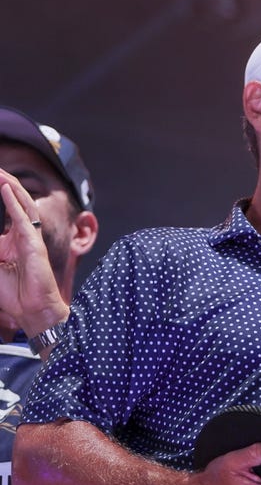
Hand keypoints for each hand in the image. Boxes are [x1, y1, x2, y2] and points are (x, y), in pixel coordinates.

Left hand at [0, 173, 66, 334]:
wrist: (32, 311)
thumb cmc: (12, 293)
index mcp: (12, 240)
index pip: (4, 212)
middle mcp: (22, 235)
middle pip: (15, 202)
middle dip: (5, 184)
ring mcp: (30, 238)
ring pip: (22, 205)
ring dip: (11, 186)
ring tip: (1, 173)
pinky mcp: (34, 244)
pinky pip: (23, 219)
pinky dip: (14, 203)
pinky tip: (6, 188)